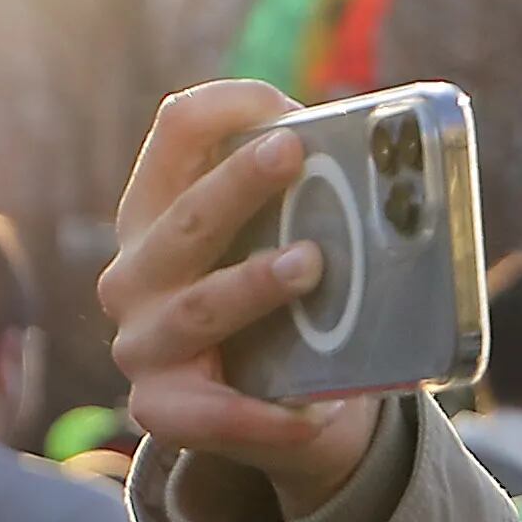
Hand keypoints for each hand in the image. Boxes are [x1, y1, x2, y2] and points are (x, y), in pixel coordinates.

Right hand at [101, 80, 389, 510]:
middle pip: (185, 218)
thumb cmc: (277, 306)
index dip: (225, 107)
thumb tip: (388, 166)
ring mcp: (141, 344)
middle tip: (292, 154)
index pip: (176, 134)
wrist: (266, 411)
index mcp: (156, 212)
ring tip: (310, 266)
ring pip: (200, 306)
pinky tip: (316, 412)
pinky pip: (214, 414)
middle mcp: (134, 273)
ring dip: (254, 283)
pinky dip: (267, 414)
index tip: (284, 107)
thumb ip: (304, 204)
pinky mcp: (161, 410)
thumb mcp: (275, 244)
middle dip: (238, 184)